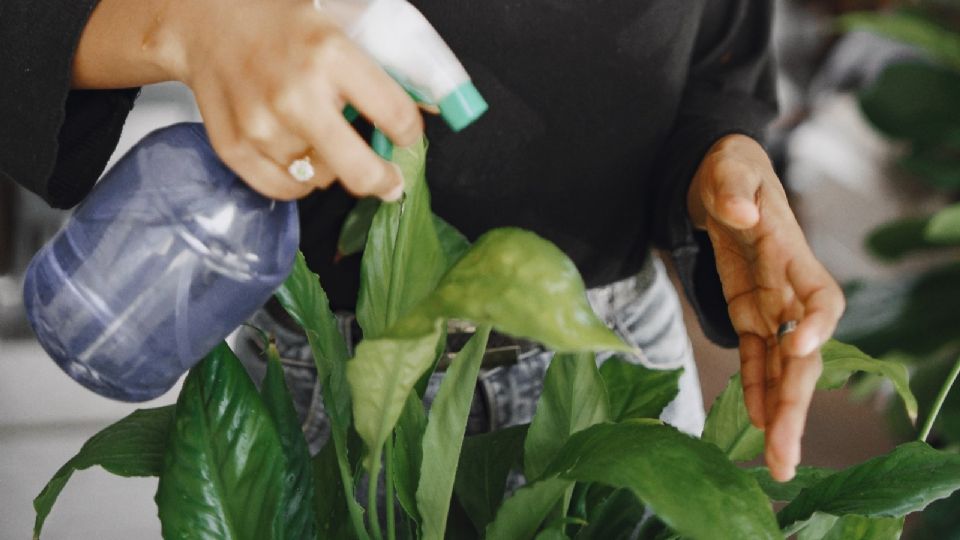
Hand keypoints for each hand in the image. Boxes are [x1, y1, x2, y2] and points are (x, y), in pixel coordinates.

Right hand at [74, 0, 423, 200]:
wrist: (205, 21)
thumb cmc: (279, 22)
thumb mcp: (341, 23)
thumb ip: (387, 65)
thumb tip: (434, 108)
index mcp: (329, 54)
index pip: (395, 115)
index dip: (410, 134)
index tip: (407, 137)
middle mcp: (295, 95)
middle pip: (359, 170)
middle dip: (384, 181)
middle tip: (389, 182)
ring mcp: (261, 127)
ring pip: (321, 180)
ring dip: (329, 167)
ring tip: (317, 136)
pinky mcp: (234, 148)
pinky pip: (285, 190)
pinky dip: (299, 182)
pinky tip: (298, 155)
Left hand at [687, 134, 844, 481]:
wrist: (720, 177)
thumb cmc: (729, 167)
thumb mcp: (728, 168)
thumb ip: (734, 189)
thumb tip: (742, 212)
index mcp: (791, 253)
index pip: (821, 296)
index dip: (818, 323)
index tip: (801, 345)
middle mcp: (788, 288)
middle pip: (803, 353)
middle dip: (797, 402)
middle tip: (787, 453)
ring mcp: (771, 305)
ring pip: (783, 368)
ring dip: (780, 414)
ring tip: (777, 461)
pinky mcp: (749, 313)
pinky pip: (756, 359)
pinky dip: (757, 390)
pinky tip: (757, 425)